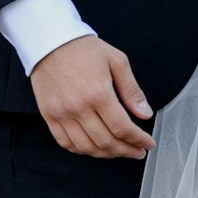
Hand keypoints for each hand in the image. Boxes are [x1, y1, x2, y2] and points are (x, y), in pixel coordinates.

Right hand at [30, 35, 154, 157]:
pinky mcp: (49, 116)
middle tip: (137, 151)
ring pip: (85, 147)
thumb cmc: (84, 50)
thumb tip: (145, 113)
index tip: (148, 144)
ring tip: (119, 151)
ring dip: (106, 154)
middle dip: (126, 151)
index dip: (138, 140)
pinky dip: (82, 150)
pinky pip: (65, 142)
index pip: (122, 128)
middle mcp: (78, 108)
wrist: (51, 43)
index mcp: (98, 94)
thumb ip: (132, 91)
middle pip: (105, 142)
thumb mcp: (117, 62)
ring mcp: (61, 114)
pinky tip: (94, 148)